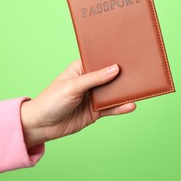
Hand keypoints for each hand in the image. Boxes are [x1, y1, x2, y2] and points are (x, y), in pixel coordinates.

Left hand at [20, 60, 135, 148]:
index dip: (113, 59)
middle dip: (123, 76)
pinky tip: (130, 105)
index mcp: (81, 69)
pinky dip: (121, 107)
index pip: (100, 62)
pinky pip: (111, 108)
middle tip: (139, 71)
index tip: (128, 55)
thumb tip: (115, 69)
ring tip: (139, 88)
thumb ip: (95, 78)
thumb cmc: (51, 100)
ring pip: (113, 93)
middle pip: (110, 78)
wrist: (41, 126)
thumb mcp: (73, 86)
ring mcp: (93, 97)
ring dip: (124, 92)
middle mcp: (89, 82)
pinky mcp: (96, 112)